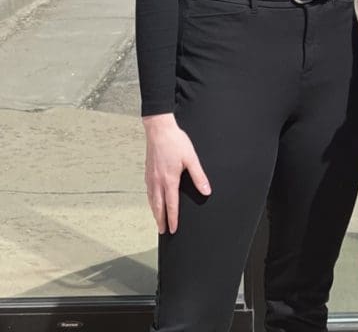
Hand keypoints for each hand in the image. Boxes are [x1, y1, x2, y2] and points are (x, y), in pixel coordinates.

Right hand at [143, 113, 210, 233]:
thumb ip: (198, 176)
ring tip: (157, 220)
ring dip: (154, 212)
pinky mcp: (148, 171)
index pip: (171, 205)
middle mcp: (158, 181)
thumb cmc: (175, 142)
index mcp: (169, 180)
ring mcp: (151, 177)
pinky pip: (148, 190)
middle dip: (160, 220)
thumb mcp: (191, 158)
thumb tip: (206, 190)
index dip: (172, 219)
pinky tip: (152, 200)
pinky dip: (150, 200)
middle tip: (162, 231)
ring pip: (151, 199)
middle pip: (158, 206)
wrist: (159, 129)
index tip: (173, 229)